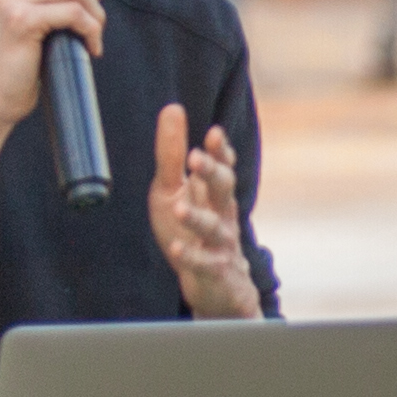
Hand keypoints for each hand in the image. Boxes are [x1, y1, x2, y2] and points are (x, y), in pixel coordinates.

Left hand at [152, 107, 255, 317]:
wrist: (219, 288)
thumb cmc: (192, 233)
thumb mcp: (173, 189)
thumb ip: (172, 154)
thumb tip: (173, 108)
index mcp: (215, 194)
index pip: (223, 167)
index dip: (220, 151)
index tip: (213, 134)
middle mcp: (223, 216)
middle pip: (224, 190)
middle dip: (212, 173)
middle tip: (196, 158)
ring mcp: (220, 245)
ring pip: (215, 228)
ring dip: (198, 218)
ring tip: (179, 209)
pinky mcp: (214, 271)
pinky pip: (204, 263)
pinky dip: (191, 256)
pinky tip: (176, 248)